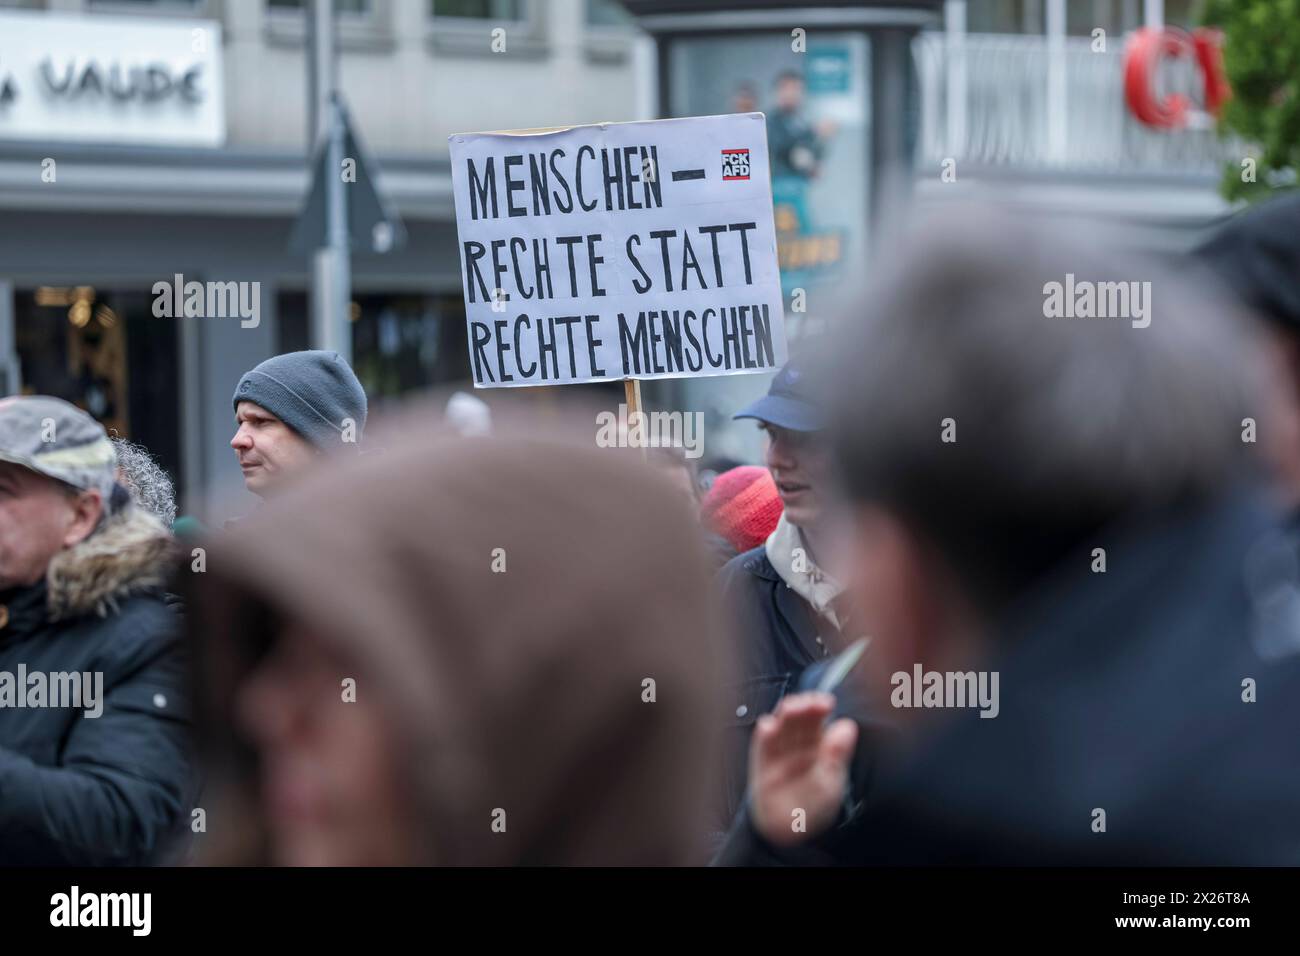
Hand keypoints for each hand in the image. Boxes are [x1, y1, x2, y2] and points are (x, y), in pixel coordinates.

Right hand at [748, 692, 857, 846]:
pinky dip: (765, 733)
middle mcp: (798, 743)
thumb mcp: (830, 784)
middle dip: (803, 706)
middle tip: (808, 703)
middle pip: (799, 717)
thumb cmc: (812, 808)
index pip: (819, 720)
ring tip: (790, 708)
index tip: (825, 702)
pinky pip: (763, 744)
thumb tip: (847, 726)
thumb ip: (836, 755)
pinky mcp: (762, 760)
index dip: (821, 707)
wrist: (786, 833)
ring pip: (781, 724)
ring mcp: (779, 750)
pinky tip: (769, 726)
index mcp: (819, 745)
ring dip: (785, 714)